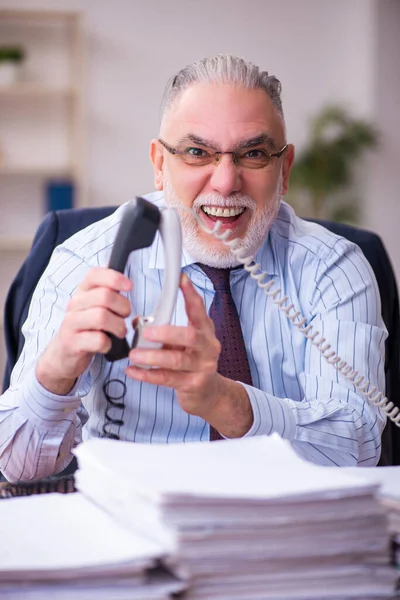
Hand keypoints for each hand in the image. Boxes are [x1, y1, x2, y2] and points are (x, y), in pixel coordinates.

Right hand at [36, 267, 131, 394]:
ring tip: (119, 332)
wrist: (63, 355)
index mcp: (82, 292)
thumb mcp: (95, 307)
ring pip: (102, 317)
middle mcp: (74, 304)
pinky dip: (109, 344)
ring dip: (118, 327)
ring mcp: (71, 323)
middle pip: (105, 296)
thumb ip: (109, 295)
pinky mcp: (72, 343)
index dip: (115, 278)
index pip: (95, 274)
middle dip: (123, 307)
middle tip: (124, 317)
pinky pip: (99, 340)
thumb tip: (126, 283)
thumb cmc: (86, 329)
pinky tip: (106, 345)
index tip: (129, 287)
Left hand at [127, 274, 252, 436]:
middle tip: (147, 331)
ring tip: (134, 354)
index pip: (199, 309)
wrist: (209, 394)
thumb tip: (139, 323)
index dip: (190, 294)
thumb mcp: (182, 344)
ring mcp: (203, 367)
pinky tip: (133, 371)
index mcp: (204, 331)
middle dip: (167, 332)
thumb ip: (165, 331)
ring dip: (153, 356)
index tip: (180, 279)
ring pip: (177, 360)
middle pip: (190, 336)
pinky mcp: (194, 385)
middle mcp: (207, 347)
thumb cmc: (192, 363)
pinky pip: (168, 379)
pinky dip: (148, 375)